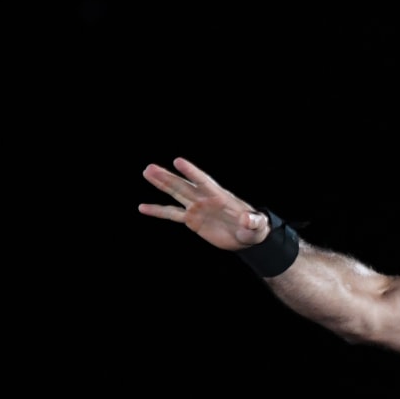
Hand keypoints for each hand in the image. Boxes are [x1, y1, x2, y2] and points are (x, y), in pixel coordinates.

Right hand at [138, 157, 271, 250]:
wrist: (246, 236)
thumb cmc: (254, 228)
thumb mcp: (256, 226)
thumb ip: (253, 222)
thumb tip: (247, 219)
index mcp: (220, 196)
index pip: (203, 181)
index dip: (191, 172)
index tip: (178, 161)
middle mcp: (205, 198)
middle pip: (184, 185)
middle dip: (168, 177)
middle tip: (151, 168)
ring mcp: (197, 207)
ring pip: (176, 194)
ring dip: (161, 184)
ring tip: (147, 172)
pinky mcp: (191, 220)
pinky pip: (172, 214)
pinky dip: (157, 211)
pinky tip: (142, 208)